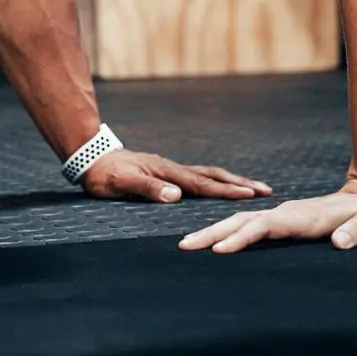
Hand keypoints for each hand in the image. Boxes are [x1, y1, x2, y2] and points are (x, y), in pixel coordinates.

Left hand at [79, 149, 271, 203]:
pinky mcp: (165, 173)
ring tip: (250, 188)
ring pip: (207, 175)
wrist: (91, 158)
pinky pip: (196, 178)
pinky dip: (214, 182)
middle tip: (265, 190)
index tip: (250, 195)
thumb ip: (148, 189)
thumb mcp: (123, 183)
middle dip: (239, 183)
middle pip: (213, 175)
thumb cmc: (105, 175)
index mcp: (167, 172)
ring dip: (229, 181)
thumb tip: (177, 197)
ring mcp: (170, 170)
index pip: (202, 184)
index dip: (226, 191)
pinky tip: (217, 188)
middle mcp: (173, 169)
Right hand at [177, 179, 356, 251]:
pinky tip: (212, 242)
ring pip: (241, 221)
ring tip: (187, 244)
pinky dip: (227, 232)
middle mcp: (287, 214)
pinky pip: (249, 225)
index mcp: (305, 217)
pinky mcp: (281, 221)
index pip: (267, 227)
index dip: (243, 238)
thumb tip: (340, 243)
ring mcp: (282, 216)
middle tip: (185, 246)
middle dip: (214, 233)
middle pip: (243, 221)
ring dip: (215, 231)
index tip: (220, 250)